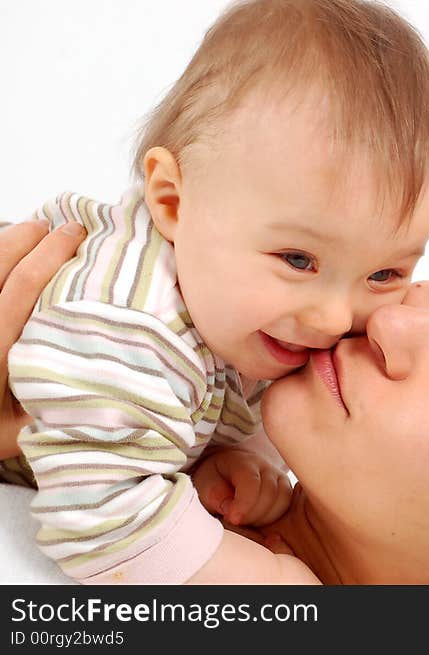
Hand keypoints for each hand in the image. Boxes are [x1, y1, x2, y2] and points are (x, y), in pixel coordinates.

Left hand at [0, 220, 84, 458]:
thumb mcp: (25, 431)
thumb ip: (61, 405)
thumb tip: (111, 381)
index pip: (26, 284)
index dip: (53, 252)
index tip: (77, 235)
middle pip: (1, 262)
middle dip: (32, 236)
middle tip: (62, 226)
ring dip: (8, 240)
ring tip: (34, 231)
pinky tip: (6, 256)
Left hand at [192, 447, 293, 526]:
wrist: (225, 474)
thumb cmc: (214, 480)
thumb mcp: (204, 485)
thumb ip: (215, 495)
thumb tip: (231, 510)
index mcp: (243, 461)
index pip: (251, 482)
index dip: (244, 504)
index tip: (233, 519)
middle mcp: (266, 467)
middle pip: (269, 494)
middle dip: (251, 515)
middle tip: (234, 521)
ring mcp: (279, 477)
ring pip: (281, 502)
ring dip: (263, 519)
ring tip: (245, 520)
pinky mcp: (286, 490)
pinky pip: (286, 508)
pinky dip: (273, 518)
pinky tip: (257, 520)